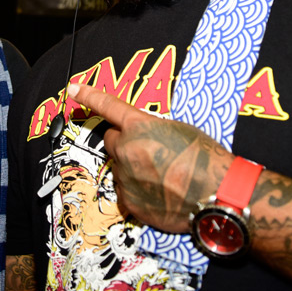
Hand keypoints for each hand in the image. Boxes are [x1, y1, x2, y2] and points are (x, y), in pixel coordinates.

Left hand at [65, 82, 233, 232]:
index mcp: (140, 127)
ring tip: (162, 175)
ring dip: (132, 167)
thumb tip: (141, 134)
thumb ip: (152, 128)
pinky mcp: (129, 202)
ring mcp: (126, 178)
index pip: (108, 106)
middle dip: (124, 141)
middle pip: (111, 140)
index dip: (89, 95)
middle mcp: (127, 151)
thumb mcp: (180, 129)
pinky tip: (159, 192)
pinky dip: (137, 189)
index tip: (74, 88)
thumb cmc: (206, 159)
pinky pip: (125, 190)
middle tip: (149, 149)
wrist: (217, 196)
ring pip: (119, 167)